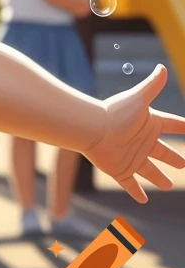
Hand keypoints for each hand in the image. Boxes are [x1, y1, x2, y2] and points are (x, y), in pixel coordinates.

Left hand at [82, 64, 184, 201]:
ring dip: (158, 178)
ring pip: (151, 170)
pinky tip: (142, 200)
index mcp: (149, 124)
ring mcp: (133, 157)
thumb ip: (152, 85)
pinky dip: (136, 191)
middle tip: (183, 164)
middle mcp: (142, 142)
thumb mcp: (138, 99)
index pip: (172, 125)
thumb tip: (162, 67)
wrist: (91, 128)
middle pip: (163, 152)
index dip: (182, 126)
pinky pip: (131, 184)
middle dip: (174, 158)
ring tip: (167, 184)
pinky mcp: (121, 170)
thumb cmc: (115, 113)